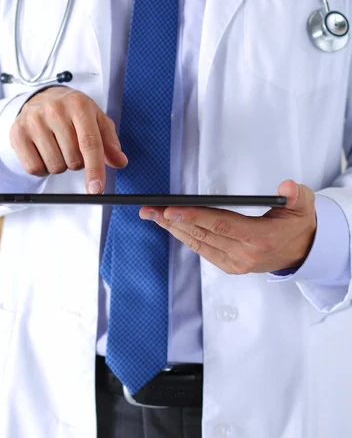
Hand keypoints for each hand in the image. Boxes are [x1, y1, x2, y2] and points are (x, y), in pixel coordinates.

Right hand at [10, 87, 127, 192]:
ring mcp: (34, 121)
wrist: (43, 97)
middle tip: (72, 146)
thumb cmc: (73, 112)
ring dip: (60, 165)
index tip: (96, 189)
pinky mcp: (17, 133)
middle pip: (73, 160)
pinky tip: (44, 152)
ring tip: (58, 146)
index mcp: (79, 105)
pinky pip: (34, 168)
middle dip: (77, 162)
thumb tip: (120, 162)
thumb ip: (110, 142)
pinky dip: (43, 168)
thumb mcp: (97, 120)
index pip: (89, 143)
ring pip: (54, 166)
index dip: (95, 169)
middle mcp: (55, 110)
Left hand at [139, 180, 316, 273]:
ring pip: (199, 244)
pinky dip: (186, 237)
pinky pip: (203, 250)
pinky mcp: (231, 266)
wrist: (302, 252)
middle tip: (150, 209)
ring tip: (153, 215)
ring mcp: (236, 263)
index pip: (222, 225)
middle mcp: (246, 255)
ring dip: (174, 229)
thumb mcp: (303, 206)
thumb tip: (286, 187)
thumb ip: (296, 195)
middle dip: (173, 221)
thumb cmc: (298, 225)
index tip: (171, 210)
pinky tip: (172, 227)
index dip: (195, 217)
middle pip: (203, 235)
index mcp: (261, 239)